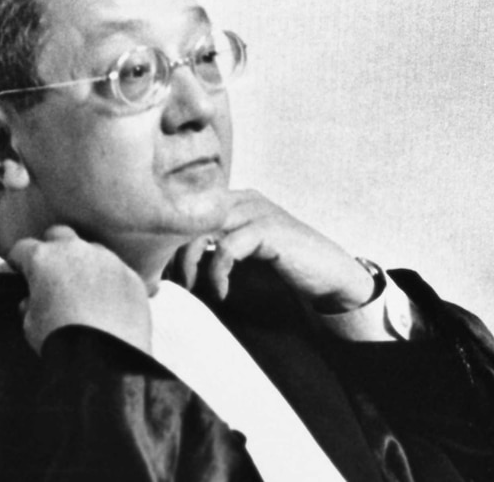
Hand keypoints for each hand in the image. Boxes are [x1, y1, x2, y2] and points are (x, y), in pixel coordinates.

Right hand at [7, 225, 151, 354]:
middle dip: (52, 249)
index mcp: (45, 258)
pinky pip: (115, 271)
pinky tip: (107, 304)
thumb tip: (32, 301)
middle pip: (59, 235)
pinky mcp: (130, 274)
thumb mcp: (31, 326)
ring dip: (84, 264)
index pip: (23, 248)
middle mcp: (76, 250)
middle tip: (50, 274)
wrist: (106, 359)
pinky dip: (108, 282)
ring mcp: (107, 259)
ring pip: (91, 250)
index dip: (17, 261)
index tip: (18, 271)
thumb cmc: (63, 341)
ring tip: (82, 292)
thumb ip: (29, 305)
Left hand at [177, 189, 375, 312]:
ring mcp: (256, 211)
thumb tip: (168, 267)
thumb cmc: (282, 272)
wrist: (330, 279)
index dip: (170, 240)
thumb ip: (211, 253)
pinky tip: (221, 292)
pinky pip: (228, 248)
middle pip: (190, 215)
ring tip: (193, 288)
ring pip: (203, 227)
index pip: (188, 210)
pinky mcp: (269, 229)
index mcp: (234, 202)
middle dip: (174, 251)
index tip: (163, 272)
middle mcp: (243, 200)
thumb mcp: (240, 260)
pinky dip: (218, 273)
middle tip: (173, 282)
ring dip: (191, 262)